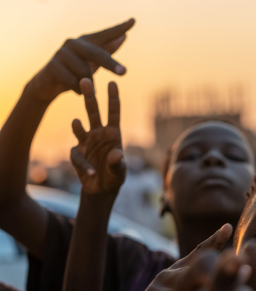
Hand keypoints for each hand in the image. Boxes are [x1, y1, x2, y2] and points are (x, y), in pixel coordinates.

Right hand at [26, 19, 134, 101]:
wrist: (49, 84)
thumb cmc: (76, 71)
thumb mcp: (93, 62)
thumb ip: (107, 50)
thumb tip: (124, 36)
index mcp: (86, 42)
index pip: (105, 34)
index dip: (119, 28)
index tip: (133, 21)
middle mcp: (73, 43)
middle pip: (97, 53)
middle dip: (111, 64)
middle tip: (124, 72)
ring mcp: (61, 52)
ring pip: (85, 72)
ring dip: (89, 84)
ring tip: (84, 86)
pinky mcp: (52, 65)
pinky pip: (73, 81)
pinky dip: (78, 89)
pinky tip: (76, 90)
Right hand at [70, 79, 124, 195]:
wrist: (102, 187)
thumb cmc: (115, 175)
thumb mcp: (120, 170)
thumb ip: (118, 162)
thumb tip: (117, 154)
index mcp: (113, 133)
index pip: (113, 113)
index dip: (113, 98)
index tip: (112, 82)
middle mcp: (99, 134)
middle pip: (93, 112)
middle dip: (90, 97)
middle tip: (85, 80)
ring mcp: (86, 142)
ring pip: (80, 128)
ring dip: (77, 126)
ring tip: (76, 122)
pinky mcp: (77, 153)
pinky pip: (78, 157)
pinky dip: (84, 165)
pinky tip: (90, 172)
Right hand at [128, 224, 233, 290]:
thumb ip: (215, 280)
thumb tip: (246, 269)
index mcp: (184, 268)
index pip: (200, 251)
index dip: (214, 239)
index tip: (228, 228)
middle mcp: (169, 274)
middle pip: (189, 274)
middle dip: (206, 277)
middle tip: (219, 282)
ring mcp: (154, 289)